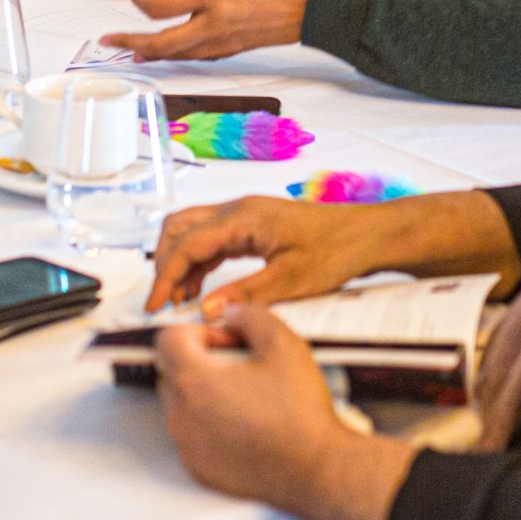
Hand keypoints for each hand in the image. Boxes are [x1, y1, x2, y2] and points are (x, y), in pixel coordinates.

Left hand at [101, 0, 313, 60]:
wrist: (316, 1)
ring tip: (133, 52)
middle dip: (130, 43)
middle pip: (160, 43)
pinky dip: (179, 55)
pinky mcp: (234, 49)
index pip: (160, 7)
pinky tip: (170, 52)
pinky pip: (199, 56)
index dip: (139, 2)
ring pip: (178, 55)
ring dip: (151, 54)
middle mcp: (213, 23)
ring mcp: (224, 41)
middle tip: (110, 41)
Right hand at [148, 195, 393, 312]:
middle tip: (163, 301)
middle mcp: (238, 210)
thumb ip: (244, 294)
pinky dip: (198, 262)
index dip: (165, 276)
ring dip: (180, 263)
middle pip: (180, 228)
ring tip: (180, 301)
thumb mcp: (290, 280)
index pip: (187, 244)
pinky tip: (200, 289)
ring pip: (193, 231)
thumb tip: (205, 309)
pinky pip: (212, 239)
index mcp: (243, 218)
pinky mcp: (252, 226)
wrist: (366, 234)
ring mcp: (244, 215)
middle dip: (165, 263)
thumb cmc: (335, 251)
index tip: (154, 305)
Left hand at [154, 306, 415, 519]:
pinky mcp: (198, 467)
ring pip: (179, 403)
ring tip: (245, 394)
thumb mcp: (283, 343)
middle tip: (238, 364)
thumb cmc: (300, 413)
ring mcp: (187, 445)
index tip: (226, 341)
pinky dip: (208, 423)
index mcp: (194, 381)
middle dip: (199, 360)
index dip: (199, 331)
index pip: (167, 339)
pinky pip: (190, 434)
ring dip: (203, 391)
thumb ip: (250, 315)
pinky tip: (244, 423)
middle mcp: (181, 415)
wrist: (316, 468)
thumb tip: (232, 315)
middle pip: (170, 370)